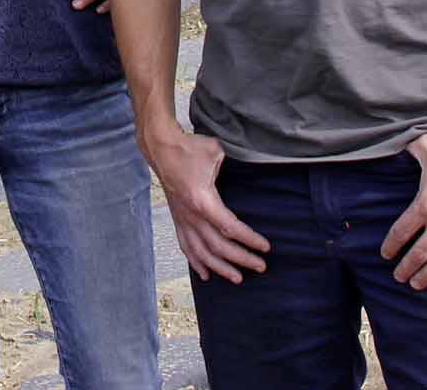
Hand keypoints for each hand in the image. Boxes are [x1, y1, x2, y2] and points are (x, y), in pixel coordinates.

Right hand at [145, 128, 268, 282]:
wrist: (161, 148)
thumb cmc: (189, 148)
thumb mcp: (215, 151)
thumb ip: (232, 163)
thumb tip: (249, 166)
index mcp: (202, 200)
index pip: (230, 227)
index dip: (249, 239)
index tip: (265, 247)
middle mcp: (191, 215)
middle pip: (218, 246)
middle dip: (241, 259)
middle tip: (260, 266)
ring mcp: (182, 219)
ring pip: (201, 252)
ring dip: (220, 268)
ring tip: (237, 278)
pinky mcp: (177, 219)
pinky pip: (186, 246)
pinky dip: (196, 262)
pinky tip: (205, 275)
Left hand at [381, 133, 426, 292]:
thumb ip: (409, 150)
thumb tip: (395, 144)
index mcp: (424, 204)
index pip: (401, 232)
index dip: (391, 246)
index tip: (386, 255)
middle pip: (418, 254)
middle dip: (406, 269)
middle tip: (399, 277)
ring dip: (426, 277)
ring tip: (416, 285)